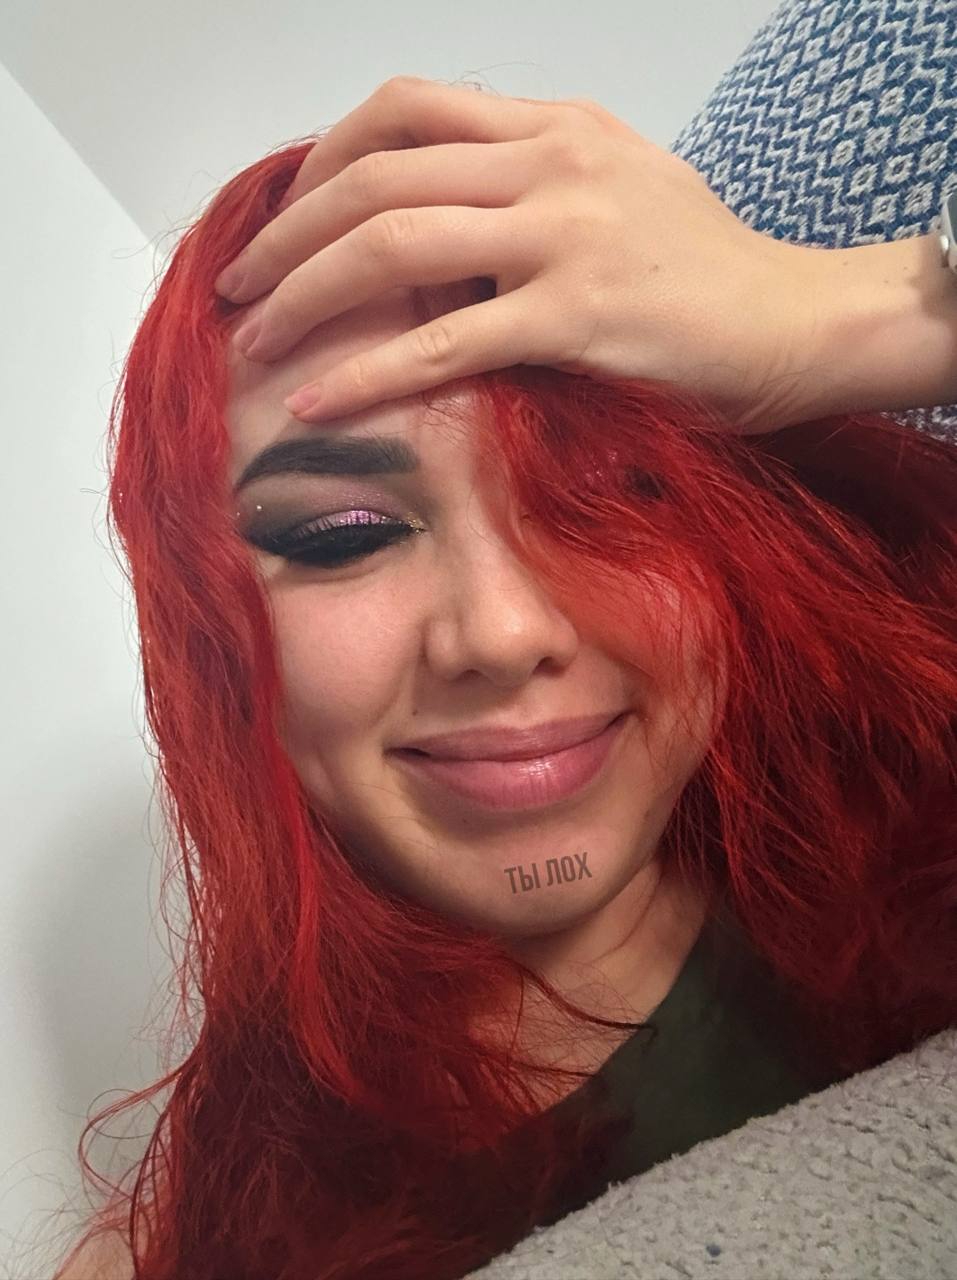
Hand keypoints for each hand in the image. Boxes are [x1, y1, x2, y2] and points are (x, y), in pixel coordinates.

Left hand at [214, 75, 814, 433]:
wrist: (801, 325)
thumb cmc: (712, 277)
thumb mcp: (618, 197)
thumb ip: (531, 194)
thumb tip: (444, 229)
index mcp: (555, 129)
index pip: (406, 110)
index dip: (324, 160)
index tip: (288, 220)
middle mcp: (552, 163)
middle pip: (378, 173)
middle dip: (288, 233)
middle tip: (241, 286)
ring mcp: (564, 234)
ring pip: (394, 243)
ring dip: (305, 293)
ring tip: (257, 338)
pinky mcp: (576, 316)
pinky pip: (443, 340)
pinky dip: (367, 372)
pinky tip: (320, 399)